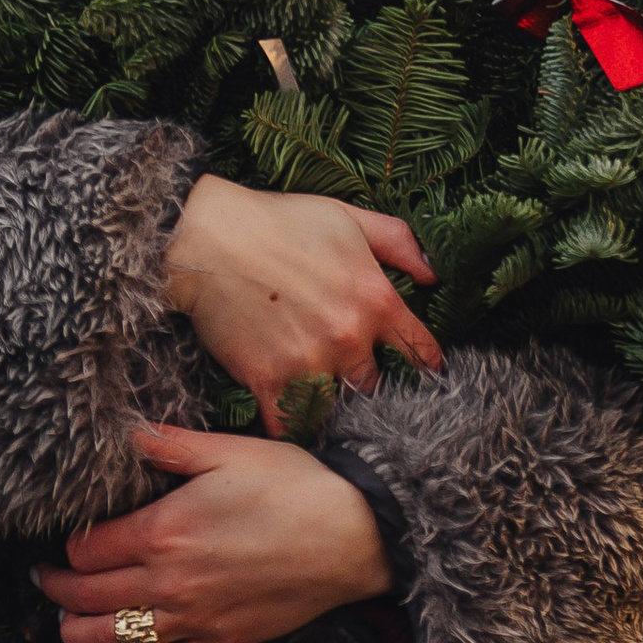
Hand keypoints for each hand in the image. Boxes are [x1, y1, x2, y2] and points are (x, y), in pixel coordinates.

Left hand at [39, 423, 392, 642]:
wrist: (354, 537)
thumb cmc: (295, 486)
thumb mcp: (229, 451)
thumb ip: (169, 444)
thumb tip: (124, 433)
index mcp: (162, 531)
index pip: (84, 551)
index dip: (64, 547)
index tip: (60, 541)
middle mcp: (168, 583)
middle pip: (85, 600)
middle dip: (56, 591)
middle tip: (43, 580)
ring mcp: (193, 620)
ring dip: (79, 636)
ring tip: (68, 623)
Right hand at [163, 177, 441, 431]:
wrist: (208, 239)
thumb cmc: (279, 221)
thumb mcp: (349, 217)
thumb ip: (398, 243)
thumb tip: (434, 275)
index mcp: (374, 298)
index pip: (419, 348)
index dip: (425, 363)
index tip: (425, 375)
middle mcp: (348, 337)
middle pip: (375, 384)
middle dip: (368, 383)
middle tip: (358, 384)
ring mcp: (308, 362)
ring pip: (336, 406)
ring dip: (331, 406)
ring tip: (325, 403)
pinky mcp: (268, 381)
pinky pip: (290, 423)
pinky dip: (292, 424)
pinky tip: (291, 418)